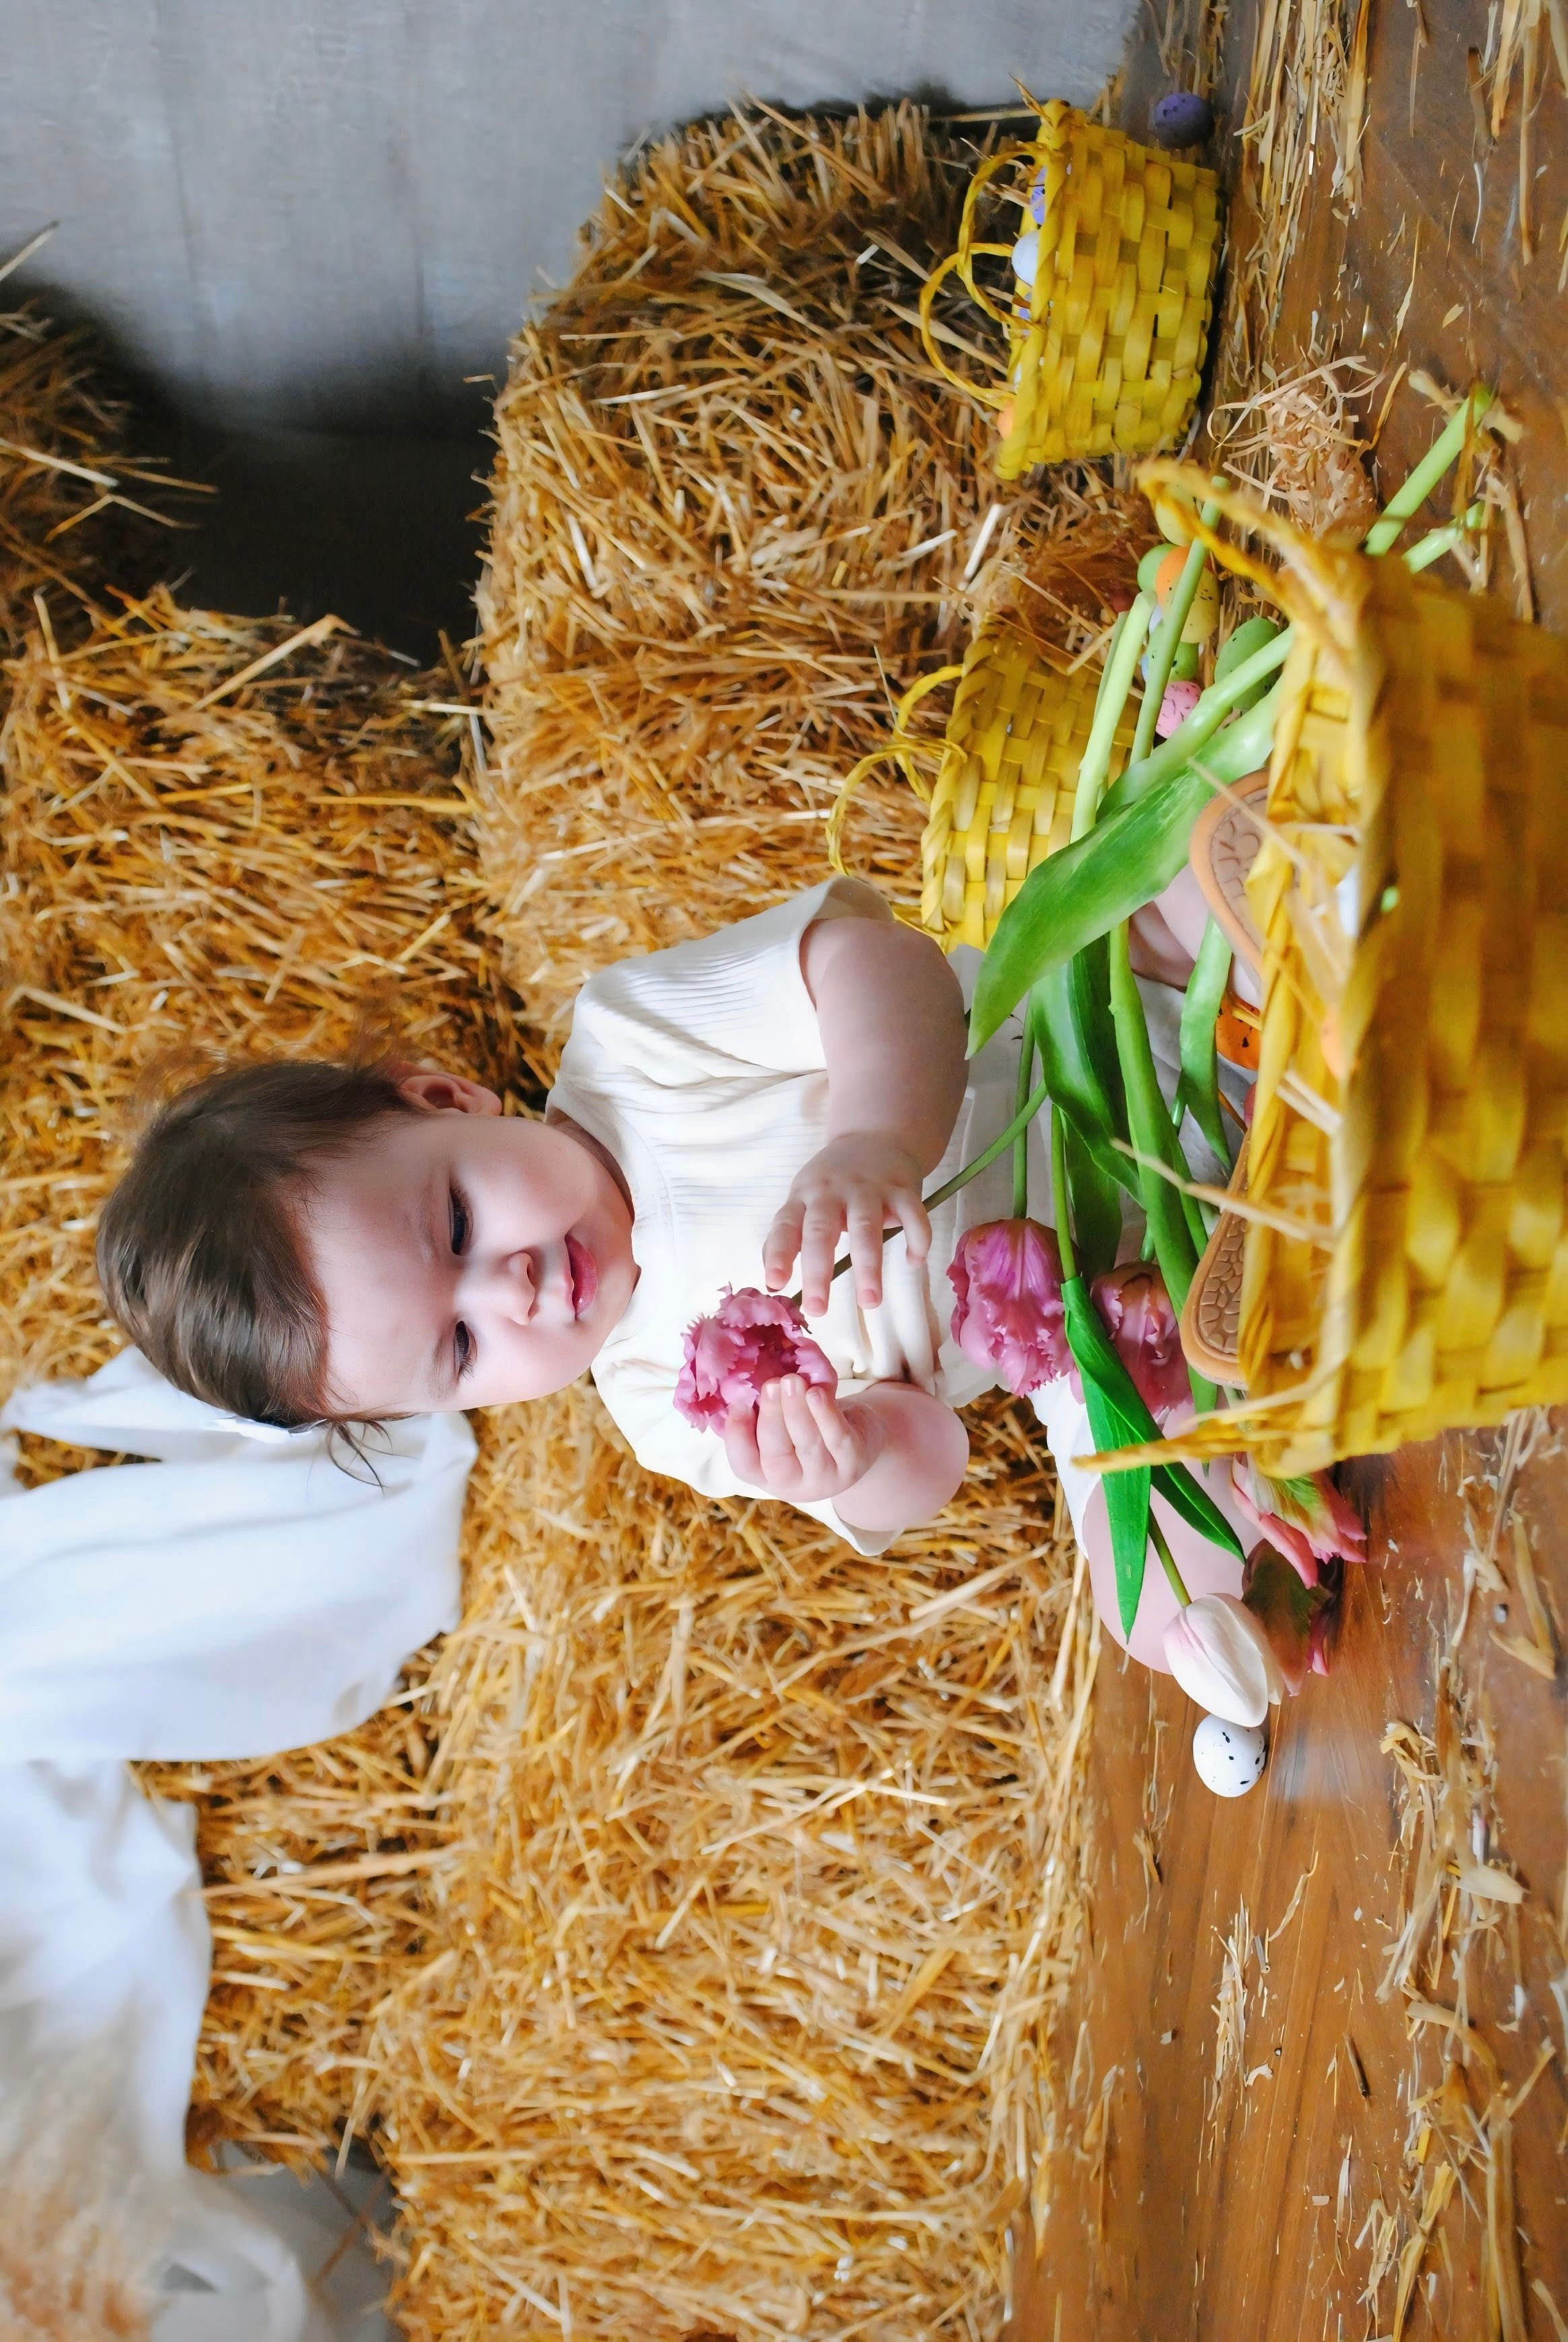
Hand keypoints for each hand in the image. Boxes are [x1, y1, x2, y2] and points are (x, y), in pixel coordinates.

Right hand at [723, 1375, 884, 1503]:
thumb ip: (762, 1414)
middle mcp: (793, 1484)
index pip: (744, 1465)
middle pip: (776, 1455)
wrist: (856, 1438)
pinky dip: (826, 1414)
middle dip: (772, 1417)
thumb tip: (743, 1388)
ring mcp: (825, 1478)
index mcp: (766, 1475)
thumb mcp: (782, 1427)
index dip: (738, 1438)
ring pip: (808, 1445)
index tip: (739, 1405)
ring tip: (791, 1380)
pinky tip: (816, 1393)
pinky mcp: (853, 1463)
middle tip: (771, 1384)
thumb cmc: (808, 1428)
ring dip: (798, 1410)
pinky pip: (837, 1438)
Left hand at [763, 1133, 929, 1314]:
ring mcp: (868, 1188)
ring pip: (866, 1227)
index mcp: (804, 1197)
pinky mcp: (901, 1187)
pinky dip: (916, 1238)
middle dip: (818, 1271)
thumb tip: (771, 1280)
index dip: (778, 1254)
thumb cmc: (834, 1182)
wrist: (875, 1136)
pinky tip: (913, 1261)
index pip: (786, 1226)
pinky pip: (912, 1214)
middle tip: (818, 1308)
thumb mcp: (804, 1198)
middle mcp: (832, 1191)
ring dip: (868, 1266)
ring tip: (869, 1301)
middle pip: (821, 1231)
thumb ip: (789, 1234)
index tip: (775, 1284)